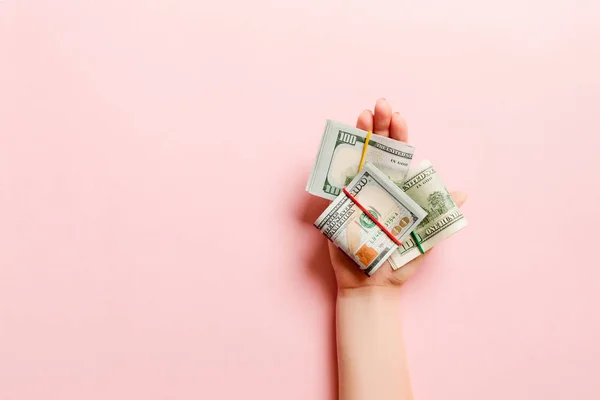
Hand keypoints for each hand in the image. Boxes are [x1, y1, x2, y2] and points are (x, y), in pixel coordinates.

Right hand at [329, 99, 467, 290]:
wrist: (372, 285)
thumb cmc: (400, 262)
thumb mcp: (426, 238)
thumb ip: (440, 216)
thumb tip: (462, 194)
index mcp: (400, 190)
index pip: (401, 157)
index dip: (400, 135)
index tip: (399, 116)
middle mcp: (379, 186)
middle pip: (379, 151)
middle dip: (379, 126)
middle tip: (379, 105)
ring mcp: (359, 193)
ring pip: (359, 159)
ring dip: (360, 137)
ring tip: (362, 116)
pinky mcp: (341, 205)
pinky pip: (339, 180)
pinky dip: (338, 162)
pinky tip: (341, 145)